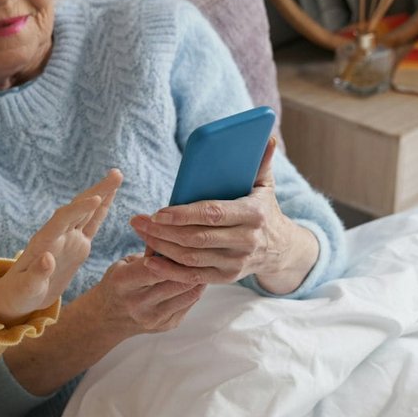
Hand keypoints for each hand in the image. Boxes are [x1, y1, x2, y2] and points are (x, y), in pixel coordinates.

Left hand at [0, 169, 121, 325]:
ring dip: (101, 194)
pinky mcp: (76, 246)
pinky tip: (110, 197)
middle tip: (116, 174)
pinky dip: (101, 210)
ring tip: (117, 176)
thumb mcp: (25, 289)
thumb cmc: (19, 294)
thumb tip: (47, 258)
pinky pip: (91, 225)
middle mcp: (57, 236)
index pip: (62, 220)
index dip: (79, 209)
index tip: (96, 198)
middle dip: (96, 191)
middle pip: (77, 208)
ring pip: (86, 212)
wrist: (20, 297)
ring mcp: (68, 239)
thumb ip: (36, 274)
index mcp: (43, 243)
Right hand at [80, 253, 205, 341]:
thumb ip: (148, 252)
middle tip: (203, 250)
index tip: (185, 243)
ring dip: (199, 277)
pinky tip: (197, 277)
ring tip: (204, 262)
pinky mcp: (166, 325)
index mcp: (122, 283)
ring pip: (189, 293)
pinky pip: (190, 303)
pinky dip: (196, 288)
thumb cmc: (117, 283)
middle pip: (176, 282)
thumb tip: (174, 233)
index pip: (155, 268)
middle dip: (192, 265)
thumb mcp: (124, 263)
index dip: (173, 255)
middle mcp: (137, 303)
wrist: (109, 319)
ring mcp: (153, 318)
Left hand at [128, 137, 317, 294]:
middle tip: (138, 221)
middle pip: (196, 238)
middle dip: (163, 230)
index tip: (158, 211)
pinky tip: (151, 260)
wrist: (279, 249)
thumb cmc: (264, 210)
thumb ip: (261, 163)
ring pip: (191, 258)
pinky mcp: (227, 277)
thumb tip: (266, 139)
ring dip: (162, 247)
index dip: (183, 214)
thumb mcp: (265, 186)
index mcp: (253, 215)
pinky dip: (170, 271)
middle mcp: (245, 241)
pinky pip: (193, 277)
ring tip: (142, 234)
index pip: (212, 214)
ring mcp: (235, 263)